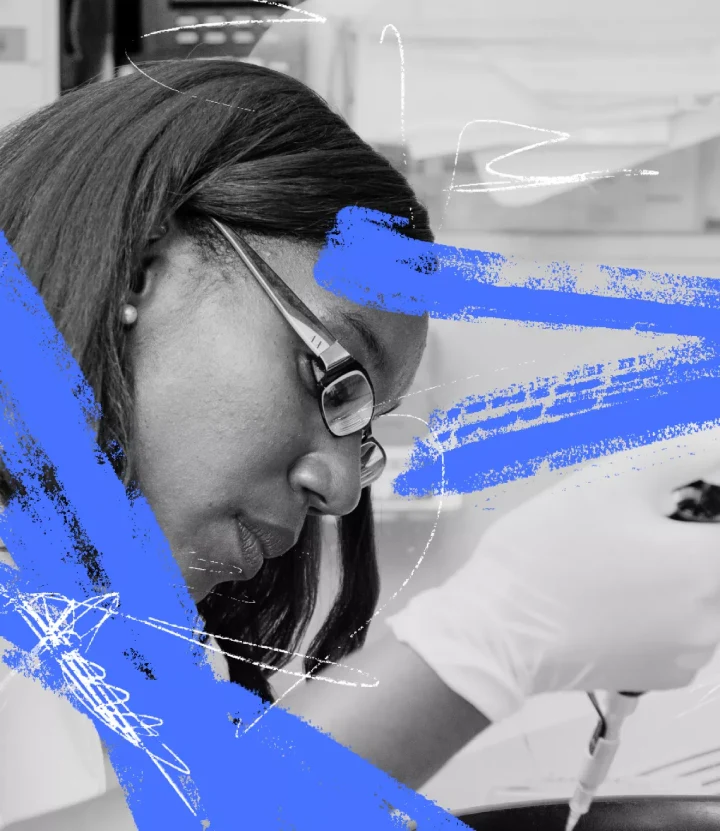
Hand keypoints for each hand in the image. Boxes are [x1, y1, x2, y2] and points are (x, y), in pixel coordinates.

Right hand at [387, 428, 719, 722]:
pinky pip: (683, 632)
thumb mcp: (613, 480)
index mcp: (706, 566)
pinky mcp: (661, 676)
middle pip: (714, 562)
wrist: (497, 630)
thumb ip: (683, 453)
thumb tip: (715, 440)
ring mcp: (689, 654)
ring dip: (676, 573)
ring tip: (616, 560)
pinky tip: (613, 595)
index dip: (704, 506)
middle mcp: (711, 618)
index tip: (670, 503)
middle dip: (687, 537)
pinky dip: (662, 609)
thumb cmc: (547, 554)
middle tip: (636, 524)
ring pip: (703, 598)